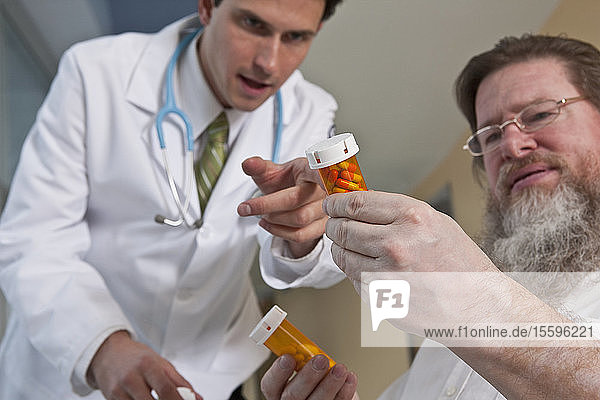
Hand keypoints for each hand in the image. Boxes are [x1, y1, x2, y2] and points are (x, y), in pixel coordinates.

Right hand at [88, 331, 200, 399]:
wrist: (107, 352)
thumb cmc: (136, 357)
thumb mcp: (160, 362)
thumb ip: (179, 381)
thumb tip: (196, 398)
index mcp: (147, 365)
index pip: (166, 389)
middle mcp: (131, 377)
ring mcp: (118, 390)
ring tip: (156, 398)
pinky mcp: (110, 398)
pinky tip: (145, 399)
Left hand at [237, 156, 327, 257]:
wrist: (291, 200)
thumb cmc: (284, 183)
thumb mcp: (269, 172)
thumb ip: (258, 167)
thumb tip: (248, 164)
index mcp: (310, 170)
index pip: (318, 170)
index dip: (322, 172)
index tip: (321, 174)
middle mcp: (322, 189)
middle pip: (296, 199)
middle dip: (267, 205)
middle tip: (247, 207)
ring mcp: (325, 209)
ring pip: (300, 219)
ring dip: (274, 219)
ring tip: (261, 215)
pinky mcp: (322, 227)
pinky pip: (301, 235)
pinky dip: (279, 232)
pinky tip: (268, 224)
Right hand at [261, 354, 357, 399]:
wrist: (333, 397)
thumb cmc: (317, 382)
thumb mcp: (305, 369)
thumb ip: (303, 361)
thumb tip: (308, 344)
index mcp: (279, 392)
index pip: (269, 385)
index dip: (277, 372)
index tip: (288, 357)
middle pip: (292, 396)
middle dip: (308, 377)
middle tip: (321, 360)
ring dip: (330, 384)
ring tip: (340, 369)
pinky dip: (345, 391)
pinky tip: (349, 379)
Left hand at [322, 191, 523, 341]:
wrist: (476, 305)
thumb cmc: (459, 263)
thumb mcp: (434, 222)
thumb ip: (395, 212)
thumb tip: (360, 204)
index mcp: (412, 217)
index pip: (356, 204)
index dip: (337, 203)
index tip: (331, 203)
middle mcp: (396, 244)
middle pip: (343, 228)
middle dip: (334, 225)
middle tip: (335, 225)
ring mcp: (386, 274)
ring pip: (342, 255)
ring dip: (341, 250)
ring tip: (354, 248)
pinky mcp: (380, 299)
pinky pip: (353, 279)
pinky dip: (355, 272)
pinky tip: (373, 270)